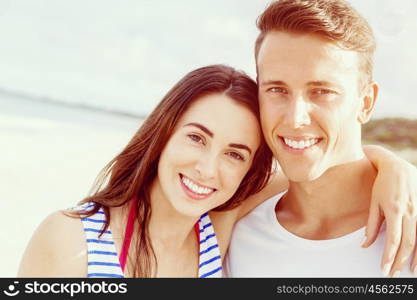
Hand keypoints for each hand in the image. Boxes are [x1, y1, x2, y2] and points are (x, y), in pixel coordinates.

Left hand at [362, 148, 416, 276]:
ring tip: (410, 271)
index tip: (384, 269)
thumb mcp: (373, 203)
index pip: (392, 240)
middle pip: (408, 243)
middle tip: (393, 274)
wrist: (397, 167)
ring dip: (416, 258)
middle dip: (400, 261)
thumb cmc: (382, 185)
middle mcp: (410, 212)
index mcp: (394, 210)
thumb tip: (365, 245)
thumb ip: (371, 225)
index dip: (389, 257)